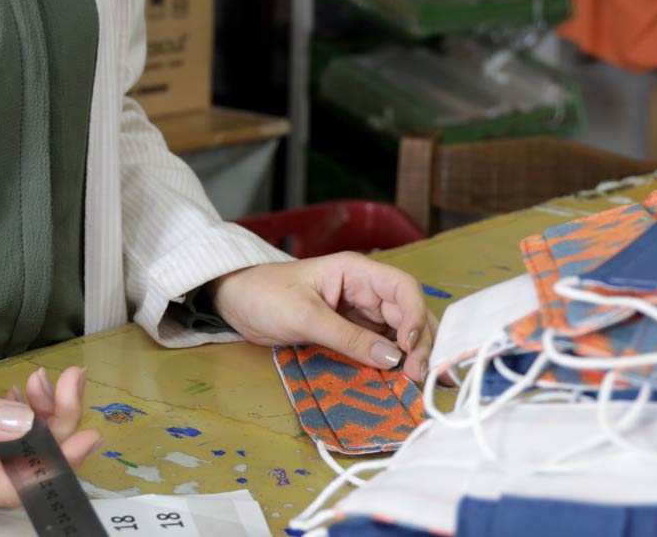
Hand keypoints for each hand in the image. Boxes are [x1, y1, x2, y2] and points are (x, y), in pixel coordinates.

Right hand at [0, 371, 101, 510]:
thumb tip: (22, 421)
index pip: (12, 484)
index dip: (56, 464)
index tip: (90, 437)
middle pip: (24, 467)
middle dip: (57, 424)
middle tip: (73, 377)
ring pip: (17, 453)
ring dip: (41, 416)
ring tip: (48, 377)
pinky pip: (1, 446)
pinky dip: (18, 417)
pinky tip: (25, 392)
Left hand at [208, 253, 437, 382]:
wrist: (236, 302)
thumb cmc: (265, 295)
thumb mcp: (304, 316)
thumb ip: (347, 337)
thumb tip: (392, 359)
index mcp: (357, 272)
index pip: (403, 288)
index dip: (414, 316)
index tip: (409, 349)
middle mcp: (365, 290)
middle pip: (408, 313)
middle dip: (420, 342)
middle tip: (418, 377)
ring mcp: (360, 313)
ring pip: (400, 332)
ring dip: (413, 354)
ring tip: (418, 382)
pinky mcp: (351, 332)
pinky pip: (381, 346)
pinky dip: (394, 362)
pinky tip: (401, 380)